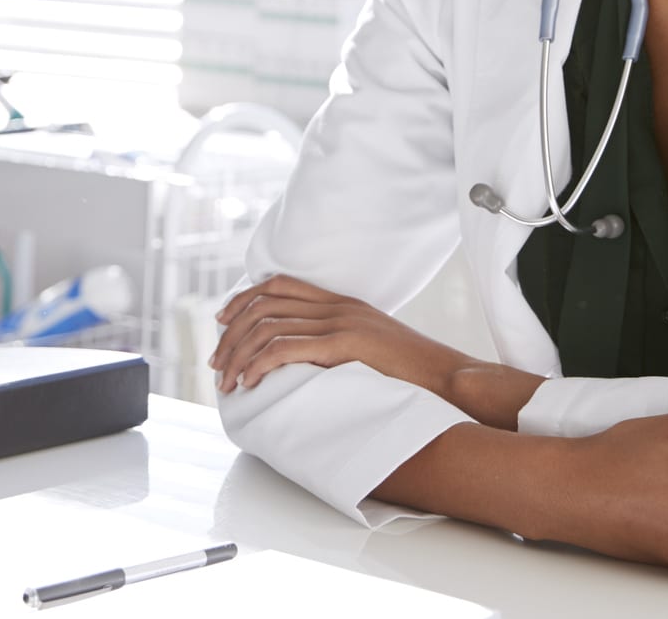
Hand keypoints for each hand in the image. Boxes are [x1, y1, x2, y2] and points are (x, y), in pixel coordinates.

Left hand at [209, 275, 471, 400]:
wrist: (451, 378)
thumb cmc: (414, 375)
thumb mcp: (372, 349)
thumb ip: (341, 345)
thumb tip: (308, 362)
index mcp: (343, 302)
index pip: (279, 285)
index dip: (243, 299)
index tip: (222, 322)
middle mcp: (338, 305)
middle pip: (264, 303)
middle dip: (231, 333)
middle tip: (217, 364)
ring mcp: (342, 322)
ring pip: (269, 326)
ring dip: (239, 355)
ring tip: (227, 382)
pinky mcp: (345, 344)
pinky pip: (286, 348)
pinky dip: (259, 364)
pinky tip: (249, 382)